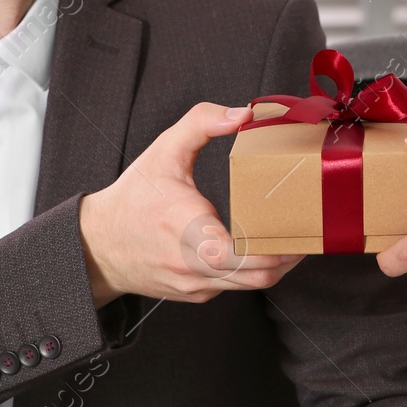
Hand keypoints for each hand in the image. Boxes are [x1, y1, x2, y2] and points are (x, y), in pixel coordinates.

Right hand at [79, 102, 302, 306]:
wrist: (97, 246)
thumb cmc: (133, 199)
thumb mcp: (163, 150)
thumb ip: (202, 122)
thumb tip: (244, 113)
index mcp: (185, 228)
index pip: (233, 253)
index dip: (269, 249)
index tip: (293, 230)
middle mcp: (191, 263)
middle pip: (256, 274)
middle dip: (288, 255)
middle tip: (309, 232)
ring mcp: (195, 284)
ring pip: (251, 285)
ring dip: (278, 266)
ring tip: (297, 240)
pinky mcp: (197, 293)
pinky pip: (235, 286)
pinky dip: (255, 271)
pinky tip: (266, 250)